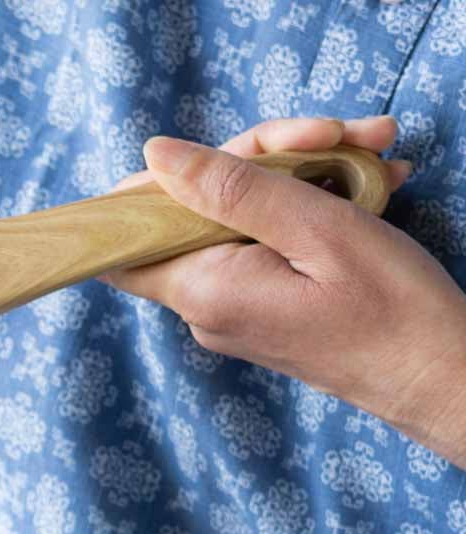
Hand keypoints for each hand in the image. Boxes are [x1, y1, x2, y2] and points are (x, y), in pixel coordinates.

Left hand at [102, 116, 465, 467]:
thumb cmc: (391, 309)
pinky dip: (314, 204)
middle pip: (194, 211)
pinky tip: (371, 182)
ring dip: (304, 172)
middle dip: (262, 158)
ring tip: (377, 149)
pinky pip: (270, 241)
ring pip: (241, 218)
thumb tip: (156, 155)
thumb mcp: (317, 229)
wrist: (442, 377)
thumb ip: (232, 189)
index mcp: (203, 289)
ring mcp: (234, 307)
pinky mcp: (266, 305)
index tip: (215, 154)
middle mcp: (205, 305)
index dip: (152, 188)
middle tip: (341, 132)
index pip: (124, 239)